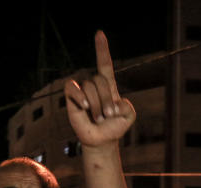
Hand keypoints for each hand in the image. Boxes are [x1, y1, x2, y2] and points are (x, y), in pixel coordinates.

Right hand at [65, 31, 136, 147]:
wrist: (102, 140)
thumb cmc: (115, 127)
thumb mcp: (128, 117)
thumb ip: (128, 108)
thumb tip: (115, 102)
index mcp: (108, 86)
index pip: (104, 64)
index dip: (102, 50)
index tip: (99, 33)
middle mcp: (94, 86)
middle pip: (99, 79)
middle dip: (106, 99)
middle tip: (109, 116)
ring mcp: (82, 91)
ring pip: (88, 87)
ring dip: (96, 105)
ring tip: (99, 118)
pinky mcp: (71, 98)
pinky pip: (72, 88)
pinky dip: (80, 97)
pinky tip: (85, 107)